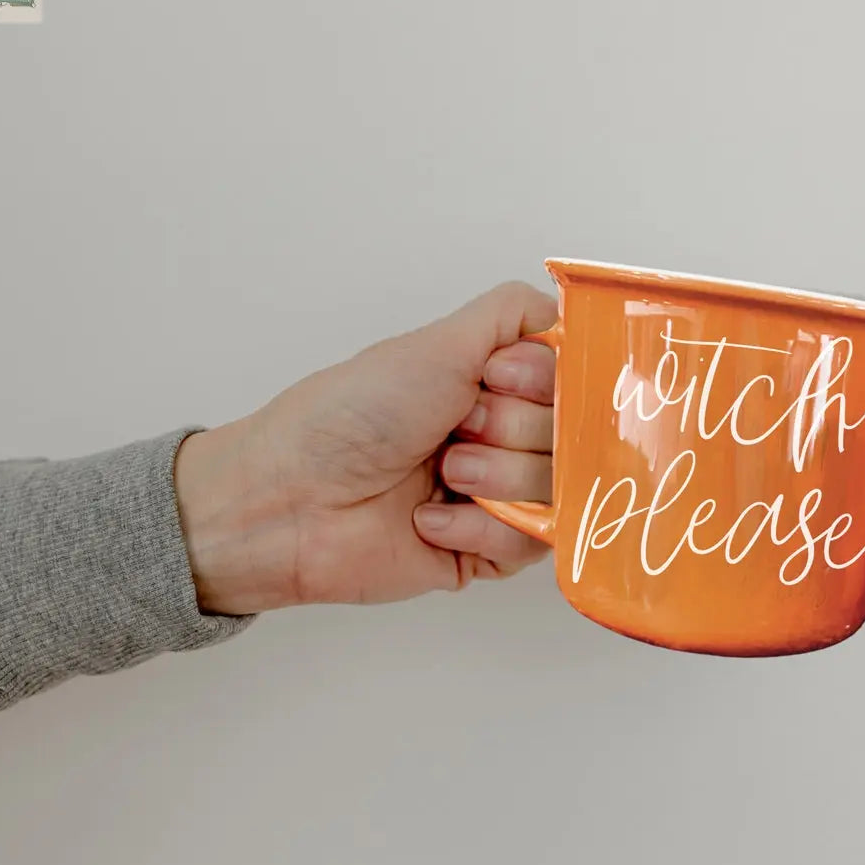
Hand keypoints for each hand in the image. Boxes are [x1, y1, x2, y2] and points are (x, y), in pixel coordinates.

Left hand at [173, 282, 557, 614]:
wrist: (292, 498)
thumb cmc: (351, 415)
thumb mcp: (435, 344)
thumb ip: (511, 315)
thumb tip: (564, 311)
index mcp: (493, 386)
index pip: (571, 380)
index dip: (542, 381)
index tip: (495, 378)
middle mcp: (501, 438)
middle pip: (571, 435)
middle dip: (511, 428)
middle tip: (455, 429)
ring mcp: (497, 497)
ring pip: (560, 490)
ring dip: (496, 478)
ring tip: (441, 475)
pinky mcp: (485, 553)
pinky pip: (530, 544)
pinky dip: (478, 528)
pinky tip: (426, 520)